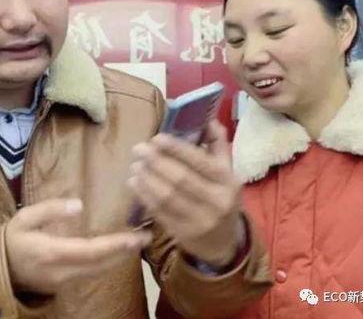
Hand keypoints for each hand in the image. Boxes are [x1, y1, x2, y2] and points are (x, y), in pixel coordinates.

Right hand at [5, 198, 151, 293]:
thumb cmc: (11, 240)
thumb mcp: (24, 218)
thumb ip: (51, 209)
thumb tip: (79, 205)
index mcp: (52, 253)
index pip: (91, 251)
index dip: (115, 245)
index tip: (135, 236)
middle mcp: (63, 272)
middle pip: (101, 264)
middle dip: (125, 251)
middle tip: (147, 235)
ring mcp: (65, 282)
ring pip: (99, 271)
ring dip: (120, 257)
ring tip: (138, 241)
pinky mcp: (66, 284)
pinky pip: (93, 273)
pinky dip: (109, 261)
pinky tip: (119, 251)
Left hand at [128, 119, 242, 266]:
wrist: (224, 242)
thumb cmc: (221, 196)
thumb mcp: (227, 171)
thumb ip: (217, 144)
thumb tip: (208, 119)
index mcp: (228, 181)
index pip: (200, 161)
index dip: (176, 149)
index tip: (156, 138)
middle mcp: (216, 201)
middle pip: (180, 178)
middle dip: (156, 162)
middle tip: (138, 149)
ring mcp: (199, 220)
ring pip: (167, 196)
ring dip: (146, 178)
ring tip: (135, 165)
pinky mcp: (182, 233)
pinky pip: (159, 212)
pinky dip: (144, 195)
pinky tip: (134, 183)